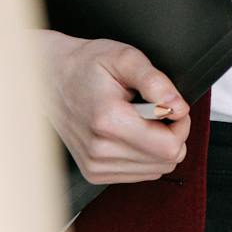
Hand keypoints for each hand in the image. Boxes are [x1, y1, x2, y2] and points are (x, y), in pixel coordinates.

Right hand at [36, 29, 190, 183]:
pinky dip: (144, 154)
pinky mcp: (94, 173)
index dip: (181, 125)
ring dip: (158, 145)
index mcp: (108, 121)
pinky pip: (139, 174)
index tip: (171, 106)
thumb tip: (179, 108)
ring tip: (139, 119)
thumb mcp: (126, 58)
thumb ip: (156, 83)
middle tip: (156, 110)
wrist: (50, 78)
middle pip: (165, 162)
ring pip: (155, 170)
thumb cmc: (87, 65)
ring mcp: (94, 165)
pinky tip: (129, 132)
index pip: (169, 147)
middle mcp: (99, 150)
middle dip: (172, 134)